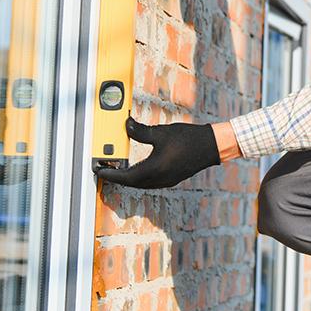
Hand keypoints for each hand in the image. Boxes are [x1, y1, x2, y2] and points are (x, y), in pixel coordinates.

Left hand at [94, 119, 220, 188]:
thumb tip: (125, 126)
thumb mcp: (161, 133)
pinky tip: (138, 167)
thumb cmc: (188, 139)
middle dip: (116, 176)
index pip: (125, 177)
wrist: (211, 146)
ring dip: (128, 177)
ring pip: (140, 184)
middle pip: (131, 183)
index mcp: (154, 170)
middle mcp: (159, 179)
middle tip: (105, 167)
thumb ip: (140, 131)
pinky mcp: (171, 178)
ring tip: (118, 167)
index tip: (98, 170)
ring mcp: (166, 181)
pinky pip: (149, 181)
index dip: (110, 174)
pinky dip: (139, 176)